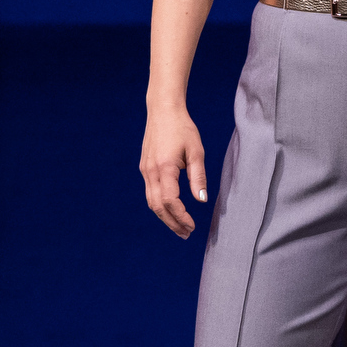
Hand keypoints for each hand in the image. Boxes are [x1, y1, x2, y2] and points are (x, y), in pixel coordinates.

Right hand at [141, 103, 207, 237]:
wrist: (162, 111)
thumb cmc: (183, 129)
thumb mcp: (197, 151)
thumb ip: (198, 177)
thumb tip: (201, 200)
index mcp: (164, 168)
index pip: (170, 201)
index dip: (181, 216)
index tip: (193, 226)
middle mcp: (150, 172)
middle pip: (158, 206)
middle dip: (172, 222)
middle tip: (186, 234)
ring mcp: (145, 170)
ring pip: (151, 201)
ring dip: (165, 217)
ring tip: (179, 227)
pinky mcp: (145, 168)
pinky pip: (150, 192)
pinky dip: (159, 205)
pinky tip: (170, 210)